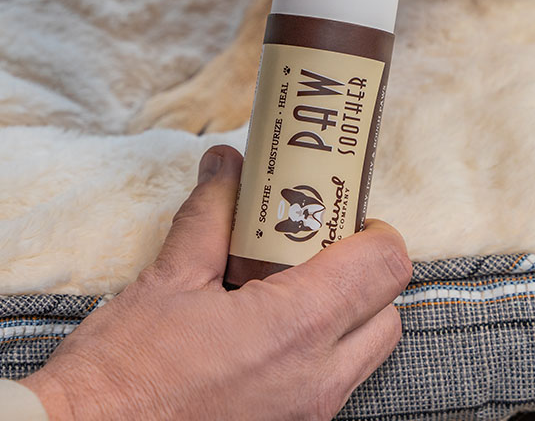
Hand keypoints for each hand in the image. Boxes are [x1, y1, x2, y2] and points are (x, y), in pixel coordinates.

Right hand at [22, 146, 411, 420]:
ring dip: (346, 312)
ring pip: (367, 352)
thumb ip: (213, 212)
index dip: (373, 230)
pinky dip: (322, 349)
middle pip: (387, 311)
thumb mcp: (169, 277)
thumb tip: (227, 164)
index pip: (385, 266)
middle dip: (364, 272)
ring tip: (288, 288)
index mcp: (296, 329)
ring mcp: (307, 415)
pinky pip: (335, 382)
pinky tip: (268, 332)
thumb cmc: (121, 373)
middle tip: (316, 249)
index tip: (340, 217)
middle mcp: (316, 380)